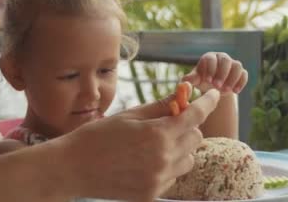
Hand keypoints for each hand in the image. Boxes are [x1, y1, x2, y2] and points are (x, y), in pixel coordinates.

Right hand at [57, 90, 220, 200]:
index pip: (195, 116)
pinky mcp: (152, 194)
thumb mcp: (129, 115)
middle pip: (196, 138)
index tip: (214, 95)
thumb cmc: (98, 136)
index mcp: (157, 134)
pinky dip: (168, 166)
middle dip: (188, 126)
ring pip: (188, 159)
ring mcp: (159, 180)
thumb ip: (160, 107)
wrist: (73, 168)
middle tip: (170, 121)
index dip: (207, 102)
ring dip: (181, 148)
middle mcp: (163, 159)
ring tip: (157, 144)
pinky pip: (174, 177)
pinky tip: (147, 161)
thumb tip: (182, 95)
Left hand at [182, 52, 247, 93]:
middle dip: (222, 74)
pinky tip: (235, 91)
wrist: (213, 86)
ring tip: (226, 90)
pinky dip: (241, 82)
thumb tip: (185, 81)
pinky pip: (244, 74)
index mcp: (209, 57)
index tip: (208, 81)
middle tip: (217, 86)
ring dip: (232, 78)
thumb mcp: (194, 80)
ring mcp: (232, 64)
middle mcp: (222, 57)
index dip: (210, 69)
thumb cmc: (202, 80)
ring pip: (237, 66)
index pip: (211, 59)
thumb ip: (189, 79)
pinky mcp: (241, 72)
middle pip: (226, 60)